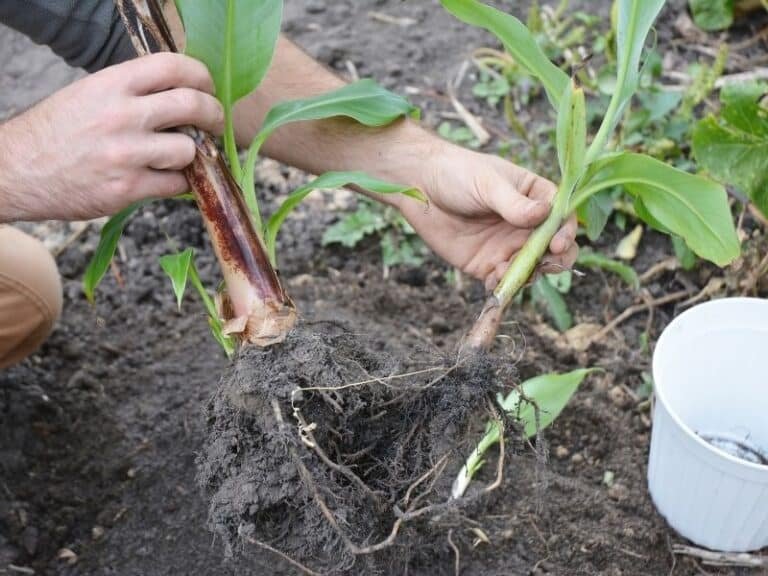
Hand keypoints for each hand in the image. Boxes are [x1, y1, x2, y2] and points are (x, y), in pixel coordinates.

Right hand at [0, 53, 223, 222]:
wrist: (17, 170)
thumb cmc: (58, 131)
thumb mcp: (90, 94)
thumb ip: (134, 92)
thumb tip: (184, 94)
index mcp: (112, 84)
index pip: (173, 66)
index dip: (201, 76)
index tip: (207, 88)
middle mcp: (121, 115)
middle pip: (193, 105)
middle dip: (214, 115)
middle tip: (215, 123)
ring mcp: (126, 154)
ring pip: (189, 150)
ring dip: (192, 155)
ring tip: (178, 156)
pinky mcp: (127, 189)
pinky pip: (176, 185)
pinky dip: (178, 183)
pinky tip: (166, 178)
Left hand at [396, 140, 577, 289]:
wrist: (419, 186)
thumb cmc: (457, 172)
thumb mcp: (488, 183)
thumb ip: (514, 204)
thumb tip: (544, 214)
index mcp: (535, 198)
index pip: (562, 218)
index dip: (566, 232)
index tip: (557, 243)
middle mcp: (526, 225)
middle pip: (554, 249)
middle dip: (555, 260)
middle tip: (545, 265)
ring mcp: (507, 246)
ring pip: (531, 269)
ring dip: (528, 275)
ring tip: (509, 269)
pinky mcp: (486, 264)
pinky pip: (502, 281)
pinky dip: (503, 285)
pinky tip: (494, 279)